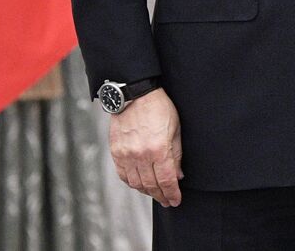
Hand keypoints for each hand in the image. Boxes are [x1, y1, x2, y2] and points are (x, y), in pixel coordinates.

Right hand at [108, 87, 183, 206]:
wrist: (135, 94)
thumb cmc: (159, 107)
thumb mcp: (175, 129)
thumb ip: (177, 154)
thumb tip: (178, 175)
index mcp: (159, 149)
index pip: (166, 180)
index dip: (172, 194)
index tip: (175, 200)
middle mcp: (141, 155)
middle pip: (151, 185)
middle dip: (161, 195)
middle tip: (167, 200)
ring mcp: (126, 155)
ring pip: (136, 183)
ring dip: (146, 191)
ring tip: (154, 193)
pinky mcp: (116, 152)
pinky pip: (123, 175)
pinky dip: (131, 182)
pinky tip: (139, 183)